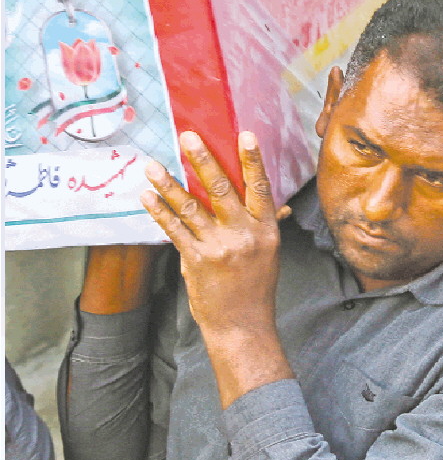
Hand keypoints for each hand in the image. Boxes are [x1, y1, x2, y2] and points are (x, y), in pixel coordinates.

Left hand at [142, 131, 280, 339]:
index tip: (245, 135)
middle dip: (203, 160)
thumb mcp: (269, 252)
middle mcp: (244, 234)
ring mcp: (219, 247)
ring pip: (191, 208)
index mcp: (265, 229)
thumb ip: (266, 225)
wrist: (242, 324)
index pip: (260, 187)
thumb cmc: (256, 286)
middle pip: (222, 190)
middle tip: (188, 138)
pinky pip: (175, 230)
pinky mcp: (196, 260)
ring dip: (169, 185)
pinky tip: (148, 197)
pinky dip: (160, 212)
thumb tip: (278, 206)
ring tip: (152, 166)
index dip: (253, 160)